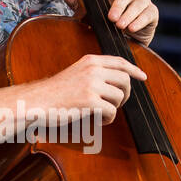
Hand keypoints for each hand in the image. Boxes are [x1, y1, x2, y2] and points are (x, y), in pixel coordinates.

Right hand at [31, 53, 147, 125]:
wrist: (37, 102)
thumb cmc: (54, 93)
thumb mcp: (76, 73)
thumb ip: (95, 73)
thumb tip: (118, 82)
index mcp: (90, 61)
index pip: (119, 61)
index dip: (134, 69)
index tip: (143, 76)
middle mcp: (93, 69)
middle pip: (125, 79)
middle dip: (125, 94)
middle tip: (117, 103)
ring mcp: (92, 84)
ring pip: (119, 97)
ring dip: (114, 108)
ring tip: (101, 112)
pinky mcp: (90, 101)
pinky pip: (111, 111)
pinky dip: (107, 119)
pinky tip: (97, 120)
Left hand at [60, 0, 158, 46]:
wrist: (123, 43)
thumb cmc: (105, 24)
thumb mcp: (88, 15)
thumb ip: (76, 2)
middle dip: (119, 5)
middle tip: (111, 18)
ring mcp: (143, 1)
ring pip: (139, 3)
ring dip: (129, 15)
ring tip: (120, 26)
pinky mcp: (152, 13)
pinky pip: (148, 14)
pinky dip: (140, 21)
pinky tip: (132, 28)